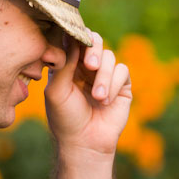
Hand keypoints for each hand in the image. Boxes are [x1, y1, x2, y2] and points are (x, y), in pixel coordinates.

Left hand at [44, 30, 131, 154]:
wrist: (85, 141)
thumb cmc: (65, 117)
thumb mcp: (57, 90)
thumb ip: (64, 63)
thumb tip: (70, 36)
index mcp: (67, 64)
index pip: (74, 41)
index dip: (77, 37)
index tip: (77, 42)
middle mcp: (85, 67)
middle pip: (94, 41)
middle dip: (94, 51)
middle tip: (90, 65)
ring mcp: (104, 74)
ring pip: (110, 57)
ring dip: (104, 77)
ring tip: (97, 97)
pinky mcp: (121, 85)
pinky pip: (122, 71)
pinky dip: (114, 85)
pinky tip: (105, 101)